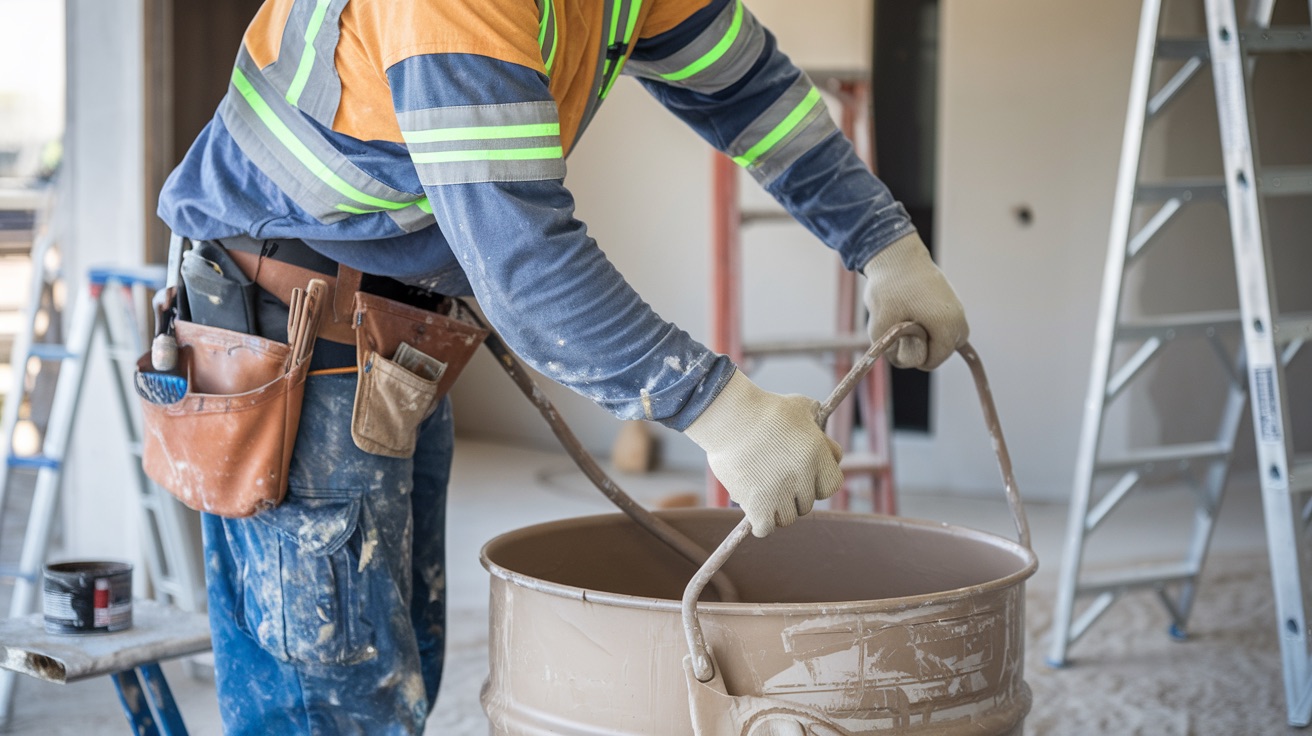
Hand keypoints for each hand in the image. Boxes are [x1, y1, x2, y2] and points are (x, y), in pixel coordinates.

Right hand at [685, 371, 842, 536]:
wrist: (729, 415)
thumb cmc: (762, 407)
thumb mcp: (800, 407)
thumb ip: (818, 428)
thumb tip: (828, 444)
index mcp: (817, 455)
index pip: (832, 485)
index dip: (818, 482)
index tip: (804, 477)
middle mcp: (802, 477)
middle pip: (806, 504)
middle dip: (794, 495)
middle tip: (776, 481)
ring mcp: (779, 493)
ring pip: (786, 518)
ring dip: (777, 510)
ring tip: (764, 494)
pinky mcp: (756, 505)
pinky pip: (765, 528)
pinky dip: (760, 523)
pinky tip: (755, 511)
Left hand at [862, 232, 968, 369]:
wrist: (897, 255)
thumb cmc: (888, 289)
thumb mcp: (880, 326)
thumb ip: (892, 352)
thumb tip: (905, 361)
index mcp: (946, 325)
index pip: (933, 361)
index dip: (913, 357)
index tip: (899, 339)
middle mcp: (959, 318)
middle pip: (943, 351)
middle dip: (923, 348)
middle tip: (903, 329)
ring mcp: (959, 308)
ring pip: (946, 338)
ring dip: (928, 336)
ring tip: (909, 318)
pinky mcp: (953, 300)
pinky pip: (947, 325)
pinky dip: (932, 325)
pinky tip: (916, 313)